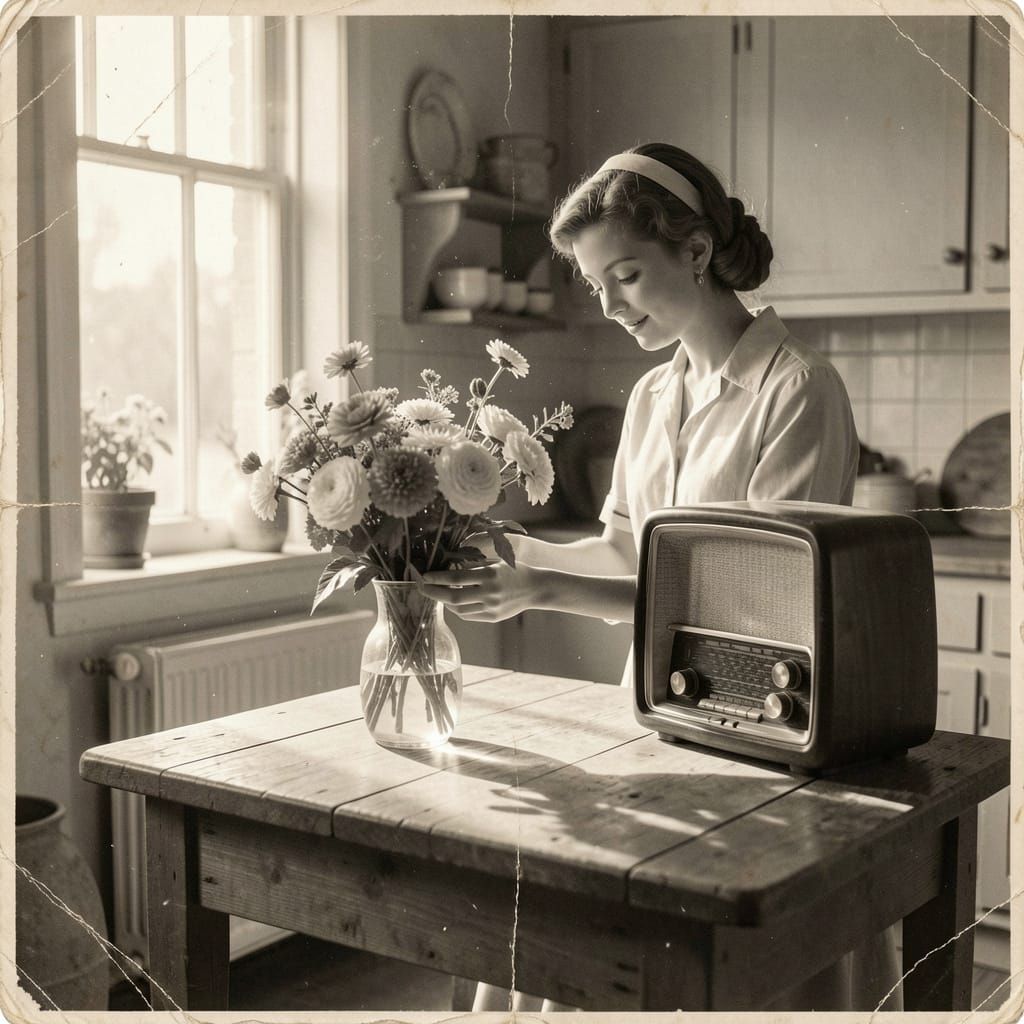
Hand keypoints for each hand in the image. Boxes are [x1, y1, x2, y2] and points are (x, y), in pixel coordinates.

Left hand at [419, 561, 541, 621]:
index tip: (424, 576)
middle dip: (433, 592)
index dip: (437, 578)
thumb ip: (474, 566)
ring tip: (438, 594)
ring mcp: (491, 607)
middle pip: (453, 596)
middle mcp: (489, 592)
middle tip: (422, 587)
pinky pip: (468, 616)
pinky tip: (453, 602)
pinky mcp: (493, 617)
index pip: (456, 577)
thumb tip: (447, 568)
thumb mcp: (495, 562)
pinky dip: (457, 609)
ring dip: (444, 602)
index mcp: (489, 575)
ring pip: (459, 609)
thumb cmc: (514, 571)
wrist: (535, 588)